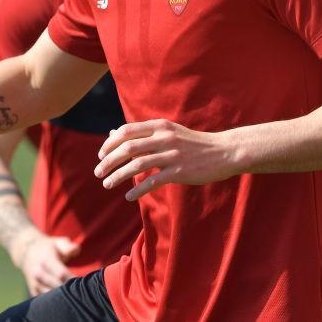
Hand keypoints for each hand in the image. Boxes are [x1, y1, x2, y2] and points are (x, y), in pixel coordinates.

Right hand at [13, 234, 80, 295]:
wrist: (26, 253)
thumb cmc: (49, 248)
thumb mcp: (58, 242)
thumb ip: (68, 246)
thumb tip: (76, 250)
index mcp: (46, 260)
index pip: (61, 274)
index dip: (73, 279)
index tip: (84, 281)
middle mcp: (38, 273)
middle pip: (57, 287)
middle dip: (70, 289)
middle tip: (81, 288)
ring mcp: (35, 284)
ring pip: (52, 297)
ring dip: (64, 297)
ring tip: (74, 293)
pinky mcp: (34, 292)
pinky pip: (46, 302)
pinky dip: (56, 301)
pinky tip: (65, 297)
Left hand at [95, 119, 238, 200]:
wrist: (223, 151)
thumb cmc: (192, 143)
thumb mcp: (168, 132)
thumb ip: (142, 134)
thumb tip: (113, 133)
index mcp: (160, 125)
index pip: (126, 131)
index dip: (110, 143)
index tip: (100, 155)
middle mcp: (164, 137)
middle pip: (128, 148)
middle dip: (108, 161)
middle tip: (97, 172)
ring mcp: (172, 154)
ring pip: (137, 165)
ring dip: (118, 176)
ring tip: (107, 184)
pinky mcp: (180, 171)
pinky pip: (153, 181)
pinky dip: (138, 189)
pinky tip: (129, 196)